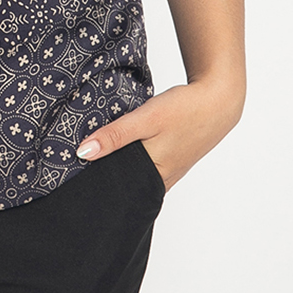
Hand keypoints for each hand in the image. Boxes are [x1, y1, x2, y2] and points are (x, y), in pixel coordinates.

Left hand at [74, 75, 243, 191]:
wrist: (219, 100)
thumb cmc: (184, 109)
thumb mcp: (146, 119)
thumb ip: (115, 136)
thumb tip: (82, 153)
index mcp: (154, 175)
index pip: (118, 192)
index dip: (97, 190)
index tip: (73, 187)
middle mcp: (162, 179)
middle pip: (126, 187)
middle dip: (105, 183)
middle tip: (75, 179)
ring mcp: (169, 171)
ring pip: (136, 177)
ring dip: (119, 172)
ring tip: (91, 168)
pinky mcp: (172, 160)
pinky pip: (146, 169)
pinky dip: (132, 164)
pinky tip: (120, 155)